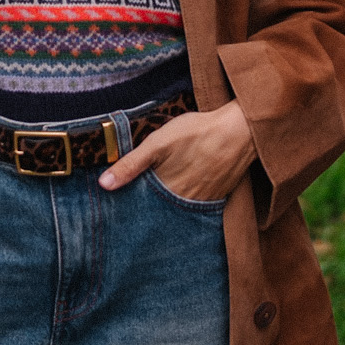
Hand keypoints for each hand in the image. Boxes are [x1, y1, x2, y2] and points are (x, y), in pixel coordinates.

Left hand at [99, 101, 255, 200]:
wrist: (241, 130)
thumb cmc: (197, 132)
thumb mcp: (158, 142)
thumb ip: (131, 164)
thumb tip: (104, 185)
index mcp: (168, 191)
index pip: (144, 209)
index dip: (132, 209)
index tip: (119, 211)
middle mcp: (186, 203)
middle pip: (162, 214)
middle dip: (149, 214)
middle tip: (135, 213)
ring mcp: (205, 202)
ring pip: (180, 213)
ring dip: (168, 211)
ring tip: (156, 206)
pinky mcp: (219, 196)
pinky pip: (199, 208)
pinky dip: (188, 205)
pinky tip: (182, 196)